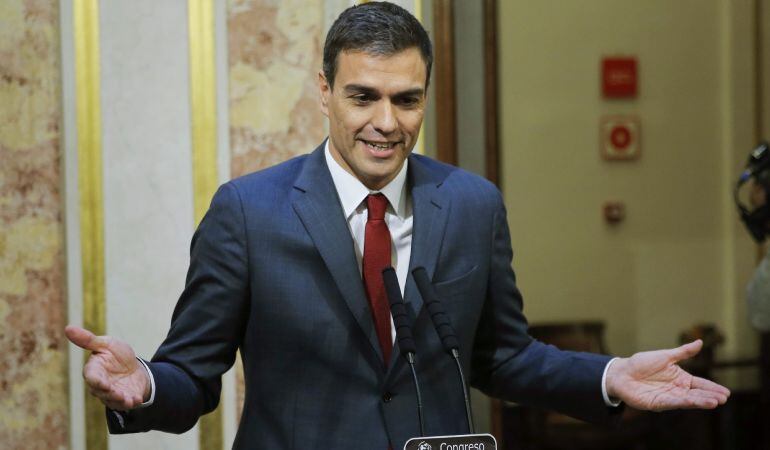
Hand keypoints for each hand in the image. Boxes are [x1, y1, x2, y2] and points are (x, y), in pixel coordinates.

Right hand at [65, 325, 149, 410]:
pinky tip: (138, 399)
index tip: (103, 383)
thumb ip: (88, 340)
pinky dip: (132, 402)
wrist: (135, 367)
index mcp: (94, 371)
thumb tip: (68, 328)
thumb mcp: (106, 344)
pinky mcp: (124, 399)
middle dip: (109, 393)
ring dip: (121, 401)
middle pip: (101, 392)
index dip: (96, 381)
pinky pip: (126, 404)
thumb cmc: (116, 355)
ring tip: (129, 400)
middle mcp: (100, 385)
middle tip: (117, 393)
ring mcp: (112, 394)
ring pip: (113, 401)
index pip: (91, 377)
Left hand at [605, 339, 729, 410]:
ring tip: (714, 402)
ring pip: (687, 400)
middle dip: (710, 396)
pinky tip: (692, 402)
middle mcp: (676, 389)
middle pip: (696, 394)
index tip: (726, 393)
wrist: (621, 372)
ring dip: (700, 402)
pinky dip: (682, 402)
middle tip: (723, 399)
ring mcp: (667, 397)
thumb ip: (683, 352)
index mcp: (680, 378)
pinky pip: (671, 402)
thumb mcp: (665, 356)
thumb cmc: (641, 364)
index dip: (712, 388)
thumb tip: (701, 342)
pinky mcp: (657, 403)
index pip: (700, 384)